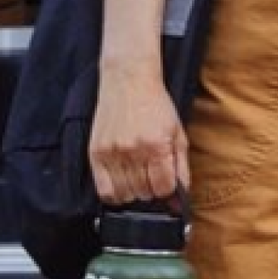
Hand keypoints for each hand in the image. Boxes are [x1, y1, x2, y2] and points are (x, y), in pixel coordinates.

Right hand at [89, 61, 190, 208]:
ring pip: (124, 195)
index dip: (167, 190)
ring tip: (137, 177)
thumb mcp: (177, 133)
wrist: (129, 81)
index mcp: (156, 146)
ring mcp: (112, 153)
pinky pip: (103, 190)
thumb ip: (181, 167)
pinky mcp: (95, 153)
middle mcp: (133, 151)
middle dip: (151, 189)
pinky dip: (114, 194)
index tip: (165, 183)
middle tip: (151, 176)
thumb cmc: (155, 105)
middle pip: (144, 193)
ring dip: (133, 192)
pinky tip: (121, 183)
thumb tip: (181, 197)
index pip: (163, 189)